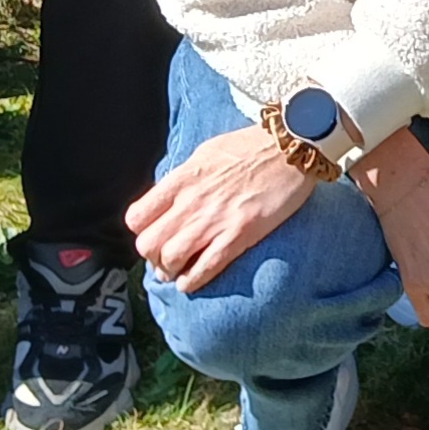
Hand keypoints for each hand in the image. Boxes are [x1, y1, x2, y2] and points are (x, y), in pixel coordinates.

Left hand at [124, 123, 318, 291]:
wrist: (290, 147)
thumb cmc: (250, 146)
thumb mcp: (205, 153)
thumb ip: (184, 178)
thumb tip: (171, 196)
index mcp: (182, 179)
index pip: (138, 217)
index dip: (141, 231)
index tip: (152, 234)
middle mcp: (192, 202)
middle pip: (149, 244)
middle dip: (152, 257)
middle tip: (163, 258)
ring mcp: (215, 220)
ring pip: (171, 260)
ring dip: (170, 271)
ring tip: (176, 272)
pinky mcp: (240, 234)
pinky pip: (206, 267)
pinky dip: (193, 281)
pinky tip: (190, 283)